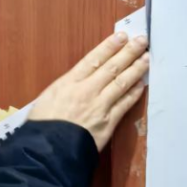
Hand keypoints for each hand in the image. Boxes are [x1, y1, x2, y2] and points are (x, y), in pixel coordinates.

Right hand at [28, 32, 148, 151]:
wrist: (47, 150)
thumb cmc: (41, 126)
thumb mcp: (45, 99)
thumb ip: (64, 88)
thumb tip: (75, 83)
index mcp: (68, 82)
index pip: (93, 59)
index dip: (109, 46)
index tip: (121, 36)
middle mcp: (87, 90)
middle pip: (112, 67)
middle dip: (128, 52)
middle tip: (142, 40)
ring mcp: (100, 106)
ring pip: (122, 83)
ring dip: (136, 69)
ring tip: (146, 58)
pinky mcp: (108, 122)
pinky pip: (125, 104)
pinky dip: (134, 93)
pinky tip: (141, 84)